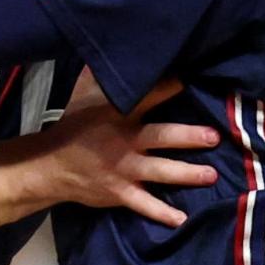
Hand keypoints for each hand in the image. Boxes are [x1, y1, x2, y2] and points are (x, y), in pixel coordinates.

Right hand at [43, 76, 218, 225]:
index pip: (149, 95)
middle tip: (214, 136)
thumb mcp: (84, 93)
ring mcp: (123, 168)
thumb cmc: (74, 124)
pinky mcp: (119, 192)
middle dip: (188, 136)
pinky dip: (161, 213)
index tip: (195, 82)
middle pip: (161, 136)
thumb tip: (118, 45)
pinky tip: (181, 219)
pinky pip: (143, 204)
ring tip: (211, 175)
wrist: (50, 164)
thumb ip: (102, 73)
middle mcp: (124, 140)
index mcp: (117, 112)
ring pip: (159, 170)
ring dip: (186, 174)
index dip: (172, 87)